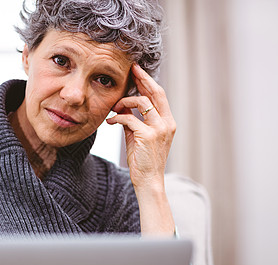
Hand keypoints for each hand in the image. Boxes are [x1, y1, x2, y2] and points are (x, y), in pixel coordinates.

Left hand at [106, 63, 175, 189]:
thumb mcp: (138, 136)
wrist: (148, 180)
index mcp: (167, 122)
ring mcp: (159, 129)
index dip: (148, 81)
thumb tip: (122, 106)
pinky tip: (110, 121)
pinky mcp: (148, 136)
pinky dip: (117, 118)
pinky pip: (129, 118)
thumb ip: (133, 120)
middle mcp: (167, 123)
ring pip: (142, 102)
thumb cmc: (143, 159)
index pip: (159, 95)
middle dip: (142, 79)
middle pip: (156, 93)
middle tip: (131, 70)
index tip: (137, 71)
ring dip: (125, 101)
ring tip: (114, 107)